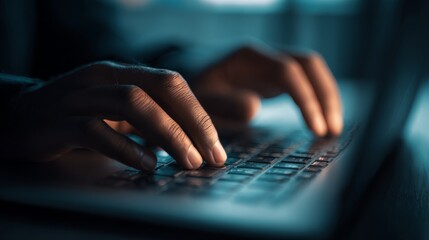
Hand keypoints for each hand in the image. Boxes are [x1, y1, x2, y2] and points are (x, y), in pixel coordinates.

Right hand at [3, 61, 226, 169]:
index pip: (172, 83)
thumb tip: (195, 140)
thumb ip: (152, 119)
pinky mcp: (58, 121)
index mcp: (123, 73)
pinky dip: (126, 148)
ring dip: (168, 134)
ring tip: (189, 161)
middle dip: (192, 123)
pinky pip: (96, 130)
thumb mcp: (118, 111)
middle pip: (159, 89)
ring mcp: (80, 96)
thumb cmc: (79, 116)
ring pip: (132, 103)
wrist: (19, 117)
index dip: (199, 114)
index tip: (216, 147)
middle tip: (211, 156)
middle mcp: (104, 78)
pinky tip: (147, 165)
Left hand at [193, 45, 342, 136]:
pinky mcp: (274, 75)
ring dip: (326, 96)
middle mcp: (264, 55)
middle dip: (325, 95)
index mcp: (247, 57)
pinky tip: (319, 120)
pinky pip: (303, 80)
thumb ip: (222, 104)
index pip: (288, 71)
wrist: (188, 72)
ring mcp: (271, 63)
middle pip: (308, 64)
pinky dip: (315, 98)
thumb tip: (254, 109)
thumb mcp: (199, 100)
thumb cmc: (193, 89)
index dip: (306, 98)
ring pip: (310, 70)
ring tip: (332, 129)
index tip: (315, 128)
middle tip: (332, 130)